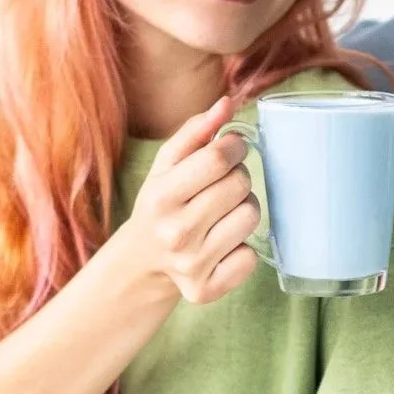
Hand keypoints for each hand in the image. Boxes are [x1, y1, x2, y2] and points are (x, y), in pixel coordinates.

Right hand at [123, 95, 260, 304]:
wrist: (142, 261)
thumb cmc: (163, 204)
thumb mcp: (168, 165)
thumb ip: (196, 131)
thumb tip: (227, 104)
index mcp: (160, 196)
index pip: (218, 159)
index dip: (235, 147)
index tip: (234, 148)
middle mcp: (174, 232)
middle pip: (240, 186)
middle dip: (239, 177)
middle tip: (225, 184)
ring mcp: (191, 265)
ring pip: (250, 218)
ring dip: (244, 209)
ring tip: (224, 213)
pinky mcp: (205, 290)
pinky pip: (251, 258)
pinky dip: (243, 248)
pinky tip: (223, 244)